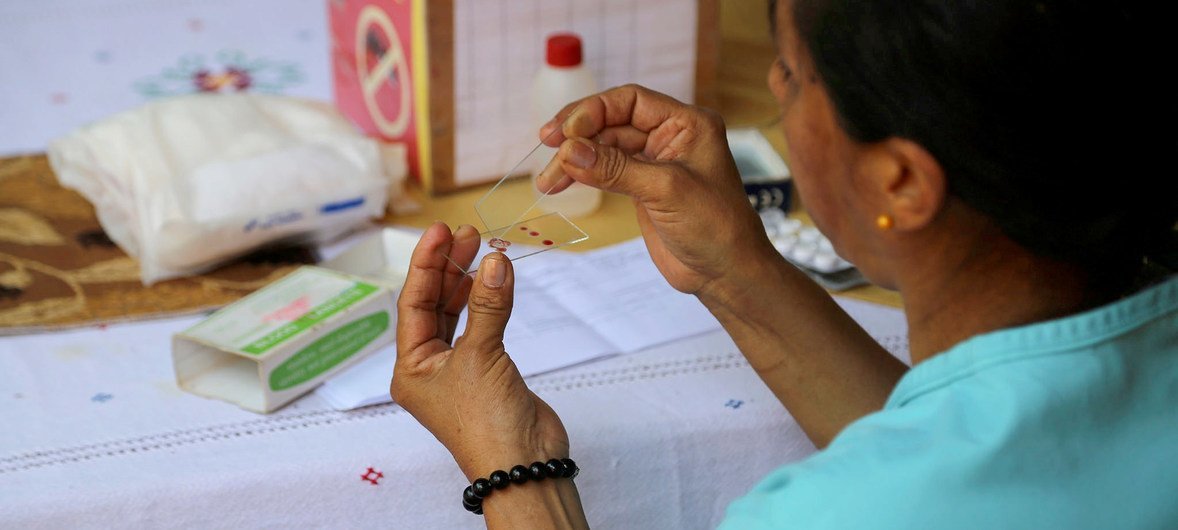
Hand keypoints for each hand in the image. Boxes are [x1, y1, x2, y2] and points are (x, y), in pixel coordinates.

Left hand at [392, 223, 569, 479]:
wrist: (524, 465)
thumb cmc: (487, 423)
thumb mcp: (481, 356)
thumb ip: (487, 306)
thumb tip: (494, 261)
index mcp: (410, 368)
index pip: (412, 303)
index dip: (427, 264)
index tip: (441, 231)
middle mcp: (429, 368)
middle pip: (432, 305)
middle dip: (448, 268)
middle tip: (467, 233)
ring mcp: (458, 371)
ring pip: (457, 315)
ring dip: (469, 283)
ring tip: (483, 248)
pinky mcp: (487, 372)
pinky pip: (482, 327)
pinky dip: (489, 303)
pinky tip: (496, 280)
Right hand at [538, 84, 775, 296]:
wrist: (726, 272)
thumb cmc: (715, 226)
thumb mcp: (666, 190)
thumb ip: (616, 168)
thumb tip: (569, 151)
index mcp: (687, 123)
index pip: (631, 101)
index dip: (594, 110)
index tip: (566, 132)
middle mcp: (670, 136)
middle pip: (612, 122)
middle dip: (578, 135)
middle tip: (546, 145)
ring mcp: (654, 162)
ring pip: (603, 148)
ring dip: (573, 160)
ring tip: (547, 181)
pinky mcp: (642, 187)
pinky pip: (605, 171)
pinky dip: (581, 175)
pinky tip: (559, 183)